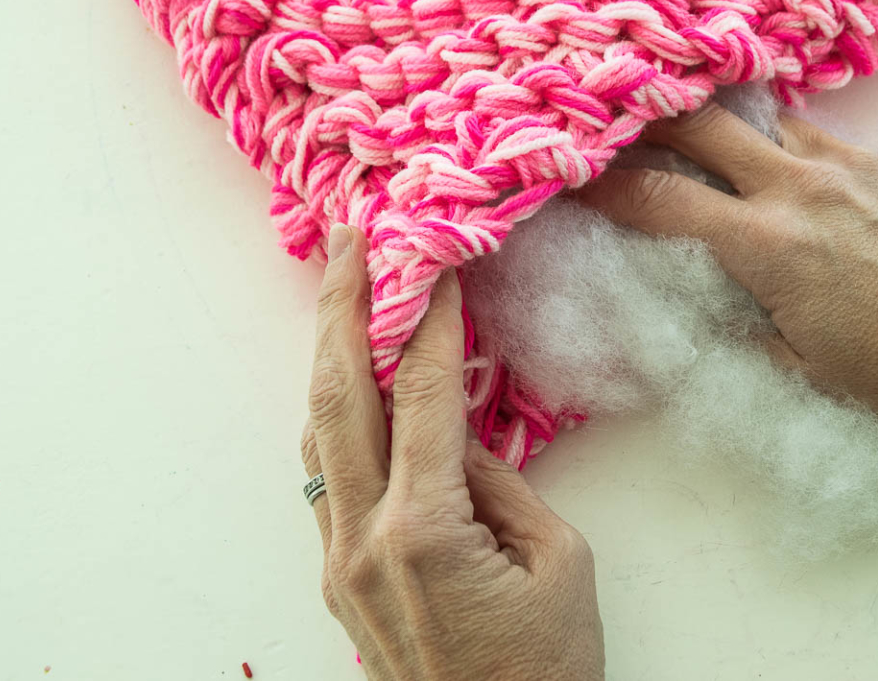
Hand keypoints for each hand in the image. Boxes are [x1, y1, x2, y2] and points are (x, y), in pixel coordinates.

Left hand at [300, 226, 604, 679]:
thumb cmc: (545, 669)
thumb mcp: (558, 560)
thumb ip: (502, 484)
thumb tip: (459, 436)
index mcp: (425, 529)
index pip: (421, 393)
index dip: (429, 318)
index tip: (436, 260)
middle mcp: (364, 539)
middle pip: (338, 396)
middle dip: (340, 306)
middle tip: (348, 238)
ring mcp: (340, 560)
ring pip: (319, 433)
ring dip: (328, 355)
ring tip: (339, 290)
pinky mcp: (340, 577)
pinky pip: (327, 475)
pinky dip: (336, 414)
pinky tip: (350, 382)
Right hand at [581, 104, 877, 427]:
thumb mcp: (801, 365)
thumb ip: (749, 320)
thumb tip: (726, 301)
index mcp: (764, 244)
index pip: (658, 199)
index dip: (607, 186)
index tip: (578, 176)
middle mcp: (798, 186)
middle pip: (702, 125)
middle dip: (657, 120)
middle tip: (631, 122)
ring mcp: (850, 164)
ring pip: (770, 123)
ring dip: (738, 134)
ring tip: (723, 145)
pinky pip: (832, 147)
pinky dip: (809, 161)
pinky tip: (819, 189)